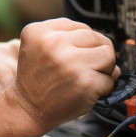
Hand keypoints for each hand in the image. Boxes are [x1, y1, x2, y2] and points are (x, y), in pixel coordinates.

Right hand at [6, 18, 118, 132]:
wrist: (26, 110)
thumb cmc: (35, 80)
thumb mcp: (37, 47)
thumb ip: (68, 38)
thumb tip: (109, 49)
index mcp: (40, 31)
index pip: (82, 27)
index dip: (85, 44)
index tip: (76, 56)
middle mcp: (54, 43)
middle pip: (97, 38)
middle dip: (97, 54)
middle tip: (84, 68)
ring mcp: (70, 63)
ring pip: (108, 55)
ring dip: (104, 68)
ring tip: (87, 77)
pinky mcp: (85, 82)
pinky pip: (110, 79)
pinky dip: (103, 88)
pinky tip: (87, 91)